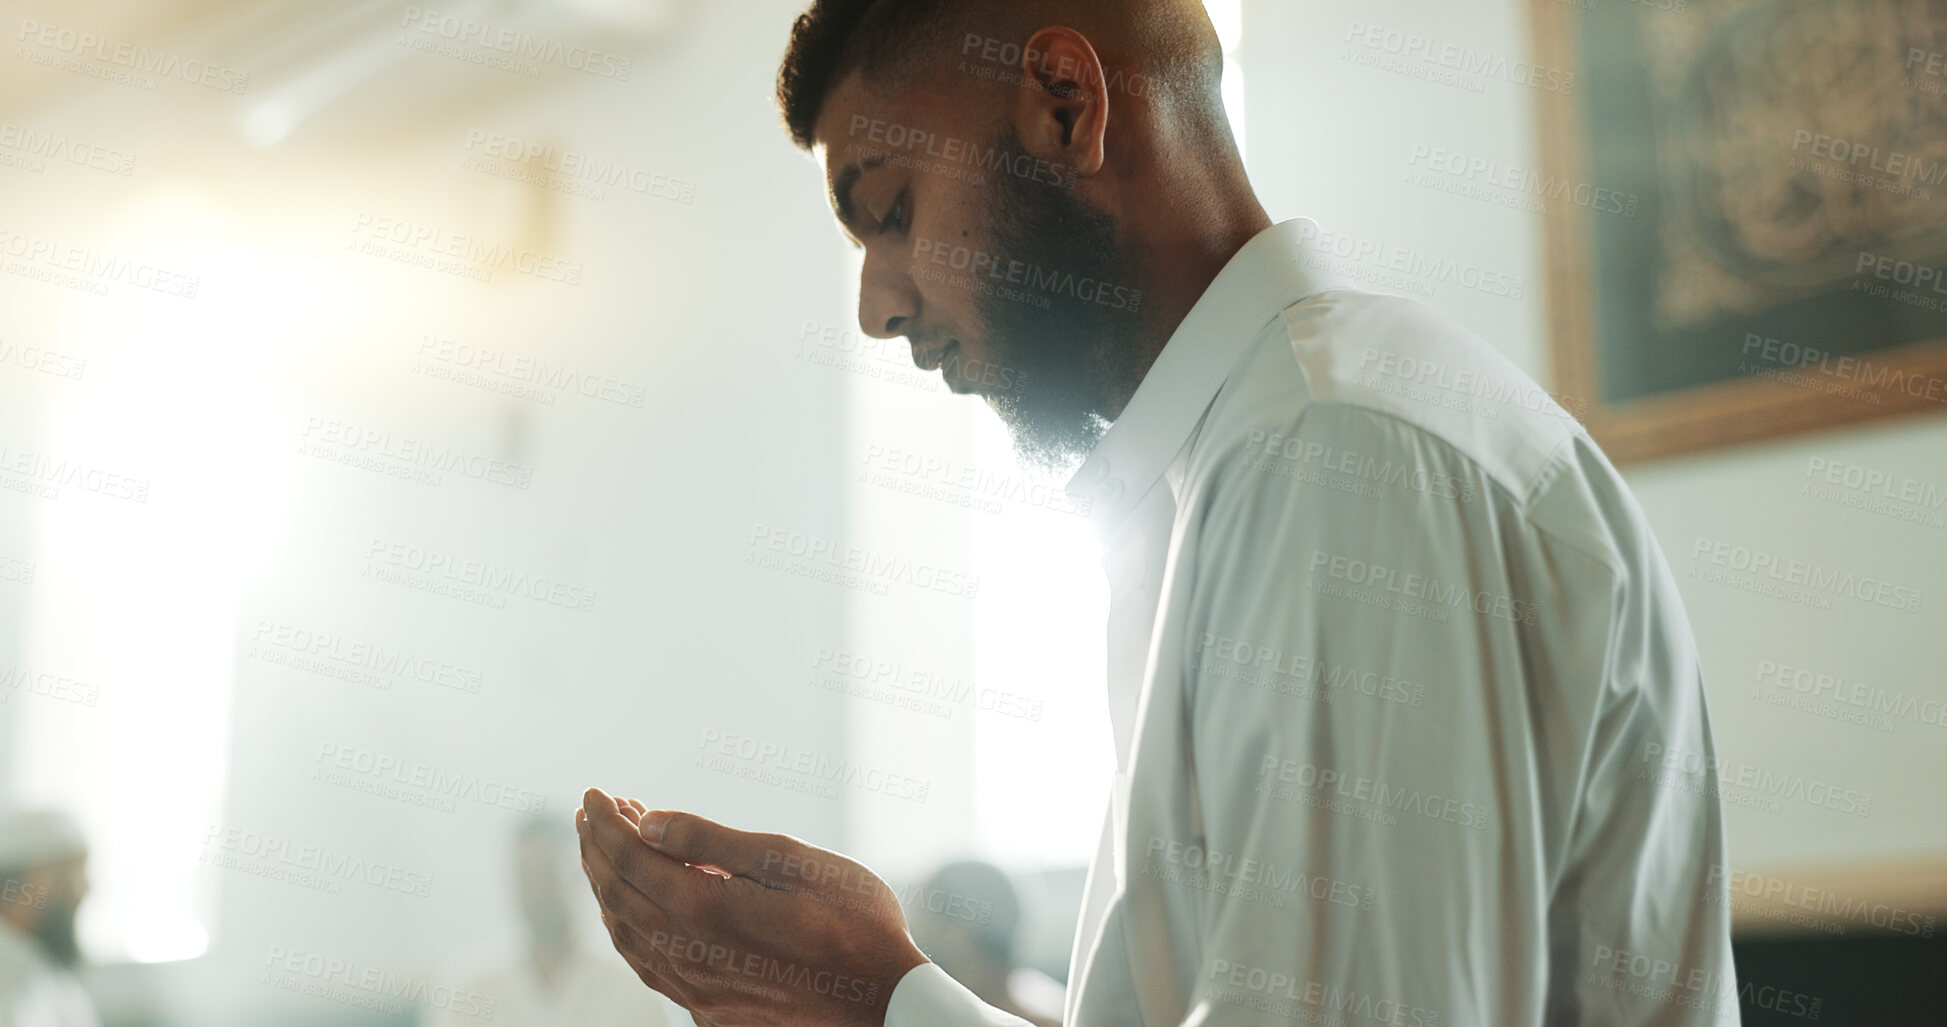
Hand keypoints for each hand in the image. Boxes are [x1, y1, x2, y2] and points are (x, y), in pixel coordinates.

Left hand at [576, 787, 929, 1026]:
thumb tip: (650, 823)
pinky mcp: (709, 1009)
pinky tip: (636, 911)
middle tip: (592, 813)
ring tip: (605, 852)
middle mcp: (687, 954)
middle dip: (598, 847)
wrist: (885, 1004)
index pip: (629, 856)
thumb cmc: (853, 921)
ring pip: (626, 932)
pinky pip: (647, 964)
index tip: (595, 791)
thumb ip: (713, 841)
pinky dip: (628, 927)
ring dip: (608, 886)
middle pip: (618, 893)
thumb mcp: (790, 860)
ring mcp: (695, 988)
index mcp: (704, 908)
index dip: (605, 821)